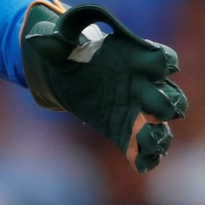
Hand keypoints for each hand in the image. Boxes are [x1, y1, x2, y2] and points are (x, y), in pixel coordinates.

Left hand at [20, 1, 186, 172]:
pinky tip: (140, 163)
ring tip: (152, 142)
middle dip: (165, 103)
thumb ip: (55, 42)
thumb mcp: (61, 45)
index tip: (153, 66)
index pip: (162, 59)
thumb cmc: (71, 53)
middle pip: (170, 96)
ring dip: (161, 134)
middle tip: (150, 106)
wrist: (65, 76)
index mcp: (134, 58)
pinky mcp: (126, 132)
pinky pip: (143, 149)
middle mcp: (143, 84)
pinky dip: (146, 158)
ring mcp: (137, 110)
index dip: (161, 62)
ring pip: (162, 125)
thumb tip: (34, 40)